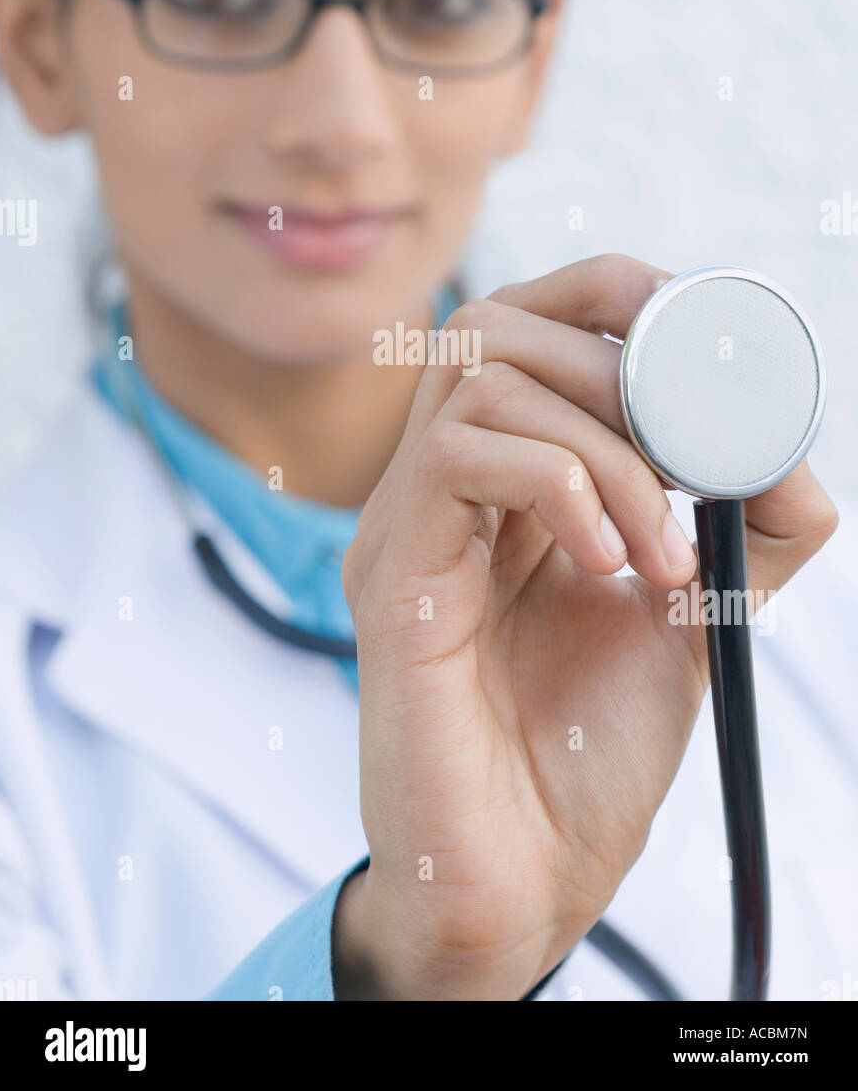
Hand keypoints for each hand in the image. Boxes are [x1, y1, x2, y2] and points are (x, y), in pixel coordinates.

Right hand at [335, 254, 837, 999]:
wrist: (525, 879)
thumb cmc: (585, 752)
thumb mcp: (691, 614)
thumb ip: (737, 527)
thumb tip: (784, 451)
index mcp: (498, 485)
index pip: (525, 323)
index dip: (610, 296)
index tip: (698, 344)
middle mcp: (438, 490)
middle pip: (494, 321)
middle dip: (616, 365)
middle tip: (687, 461)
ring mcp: (404, 526)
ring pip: (482, 372)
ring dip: (609, 446)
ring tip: (661, 552)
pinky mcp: (392, 577)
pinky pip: (460, 457)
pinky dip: (564, 484)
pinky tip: (612, 564)